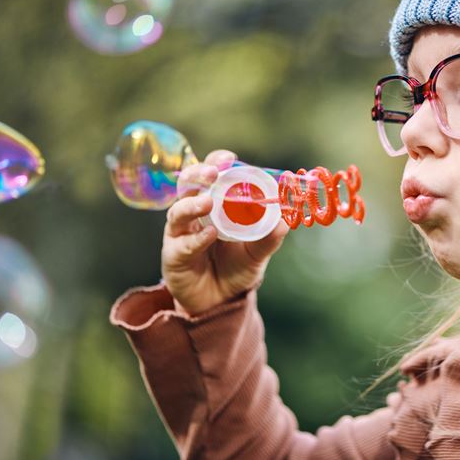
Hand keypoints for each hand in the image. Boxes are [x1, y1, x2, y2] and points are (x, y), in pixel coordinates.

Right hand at [161, 150, 288, 315]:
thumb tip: (286, 221)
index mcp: (214, 203)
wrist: (221, 301)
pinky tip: (210, 235)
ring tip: (208, 203)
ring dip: (193, 204)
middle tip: (213, 173)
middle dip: (199, 174)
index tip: (229, 159)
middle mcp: (194, 212)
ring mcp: (181, 233)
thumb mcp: (258, 252)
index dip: (217, 162)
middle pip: (188, 184)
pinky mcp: (173, 255)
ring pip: (178, 212)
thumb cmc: (236, 267)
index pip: (212, 174)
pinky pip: (182, 244)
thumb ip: (269, 237)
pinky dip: (196, 238)